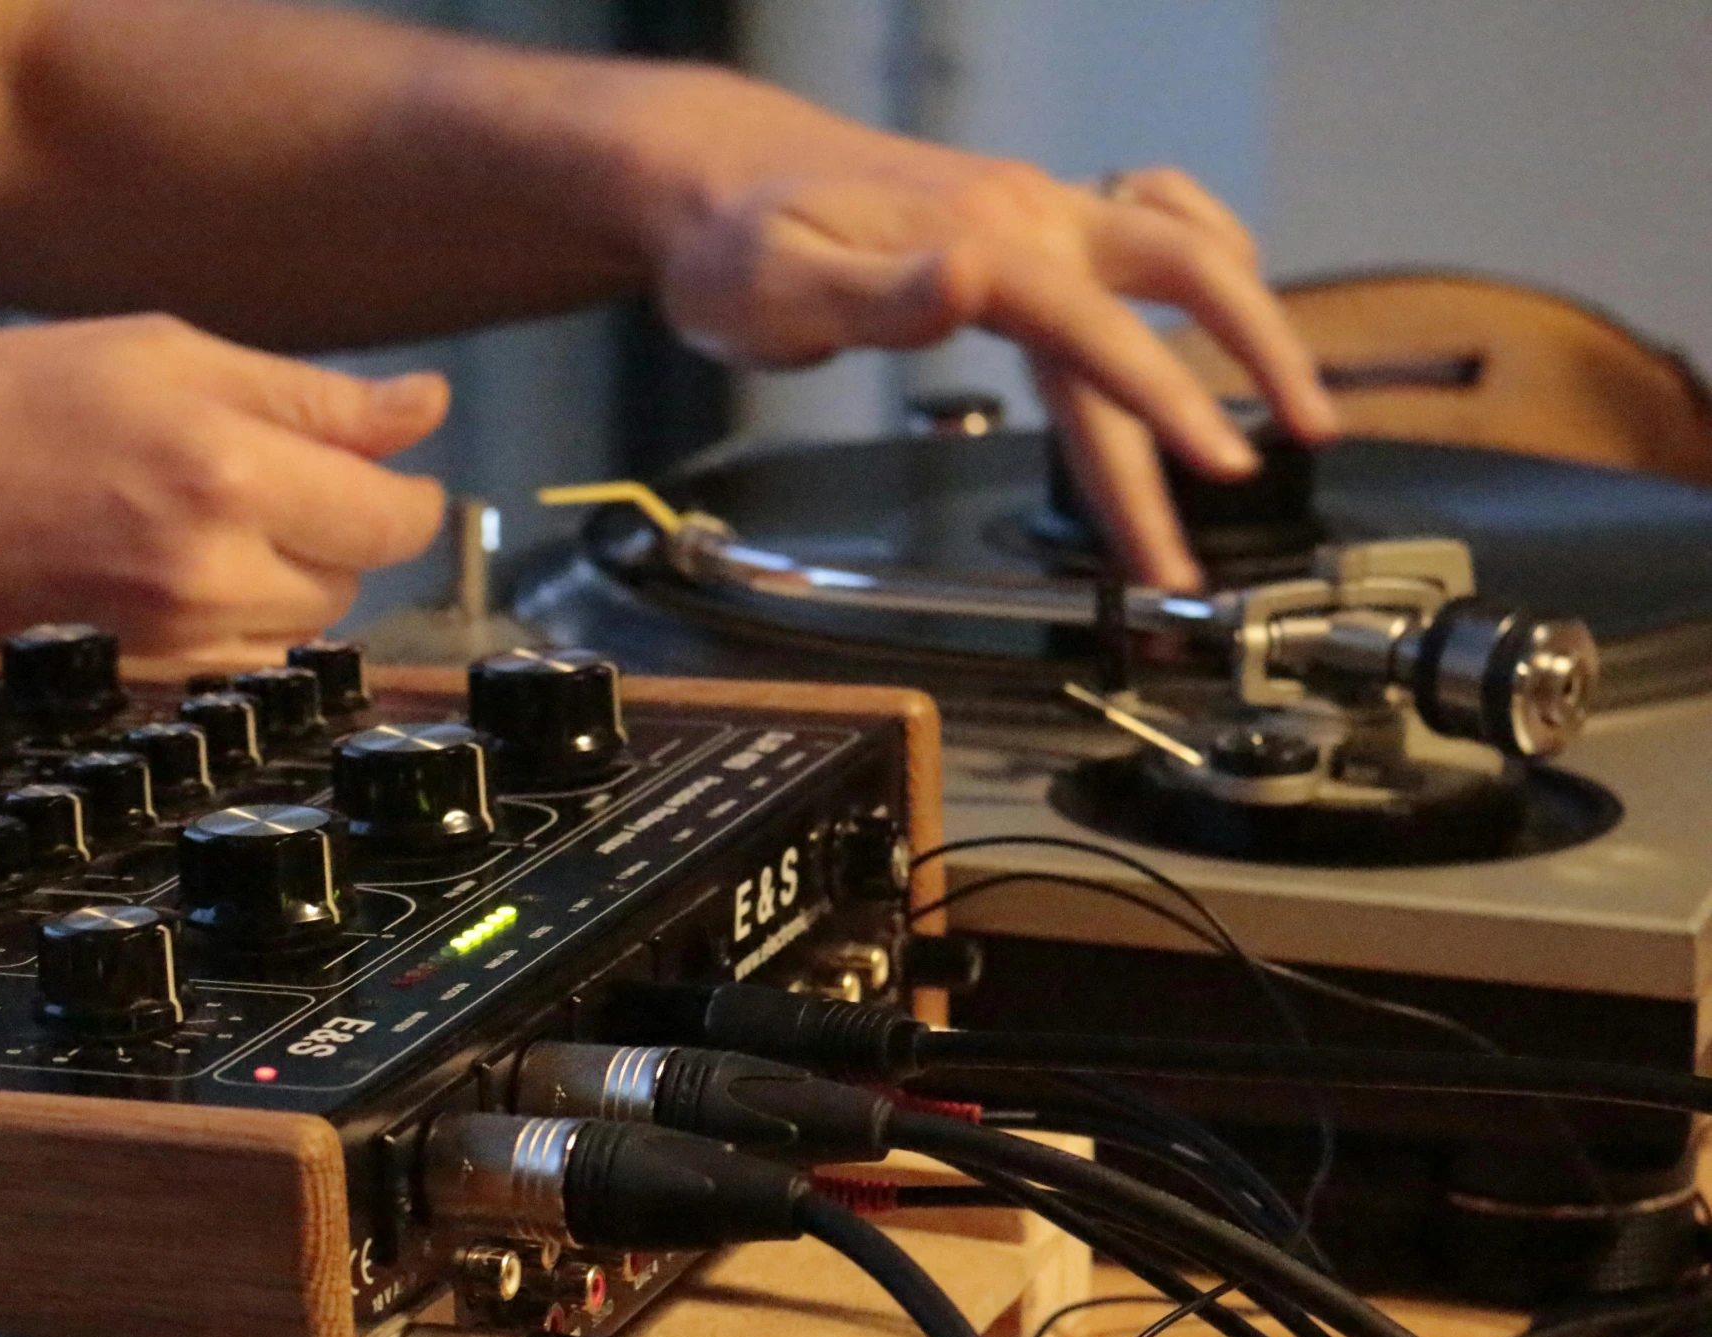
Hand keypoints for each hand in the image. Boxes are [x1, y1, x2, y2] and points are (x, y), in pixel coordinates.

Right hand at [0, 314, 448, 668]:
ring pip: (304, 627)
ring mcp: (182, 646)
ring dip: (286, 579)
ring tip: (191, 521)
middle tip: (250, 475)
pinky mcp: (152, 692)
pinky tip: (163, 575)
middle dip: (333, 527)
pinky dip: (235, 624)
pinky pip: (246, 666)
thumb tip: (424, 410)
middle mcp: (215, 573)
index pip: (394, 515)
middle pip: (356, 575)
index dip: (402, 490)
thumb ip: (308, 393)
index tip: (384, 468)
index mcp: (227, 473)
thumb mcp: (157, 354)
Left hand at [628, 71, 1334, 588]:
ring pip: (1179, 255)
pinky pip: (1147, 223)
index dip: (1166, 404)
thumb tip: (967, 282)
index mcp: (984, 242)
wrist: (719, 184)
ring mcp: (1036, 214)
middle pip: (1176, 280)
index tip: (1216, 470)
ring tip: (1292, 404)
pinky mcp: (1028, 227)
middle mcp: (1028, 217)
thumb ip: (878, 296)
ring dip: (1249, 322)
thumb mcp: (778, 290)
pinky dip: (1205, 257)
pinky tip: (1226, 296)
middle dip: (1249, 367)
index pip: (1099, 333)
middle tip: (1300, 449)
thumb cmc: (737, 250)